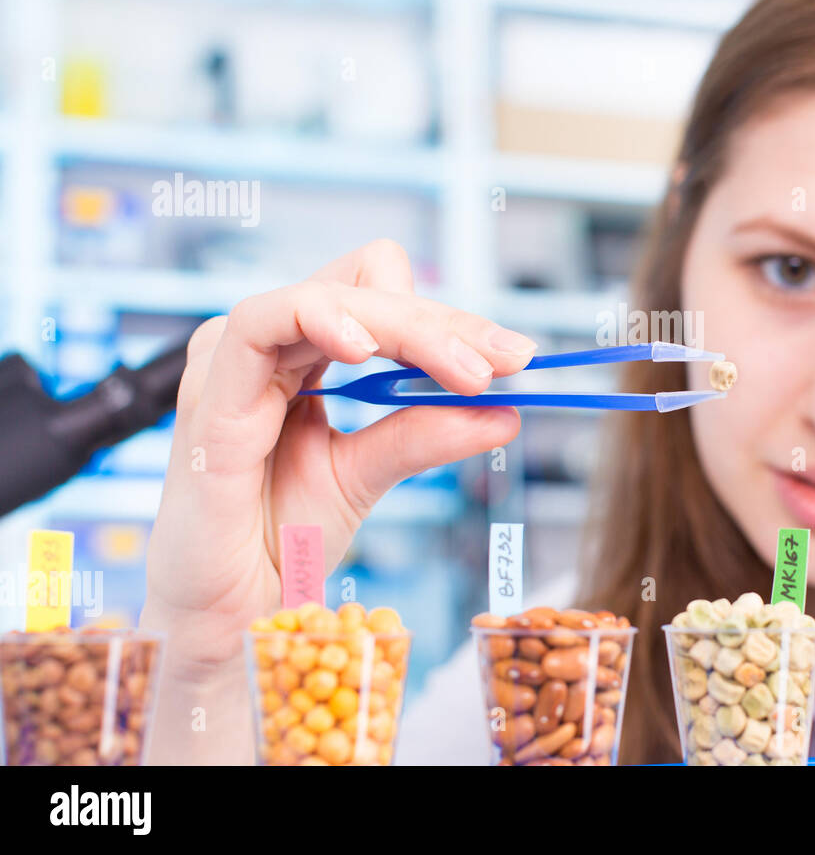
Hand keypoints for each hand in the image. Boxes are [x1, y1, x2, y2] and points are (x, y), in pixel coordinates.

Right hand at [139, 240, 533, 759]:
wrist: (231, 617)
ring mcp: (232, 364)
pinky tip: (367, 349)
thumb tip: (506, 411)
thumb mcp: (369, 475)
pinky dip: (322, 319)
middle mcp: (267, 348)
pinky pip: (260, 325)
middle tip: (507, 362)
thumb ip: (426, 436)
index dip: (450, 319)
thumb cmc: (281, 542)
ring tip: (464, 371)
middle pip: (366, 287)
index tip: (515, 358)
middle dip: (445, 323)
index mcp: (301, 356)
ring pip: (327, 295)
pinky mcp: (209, 395)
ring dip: (407, 326)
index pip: (383, 298)